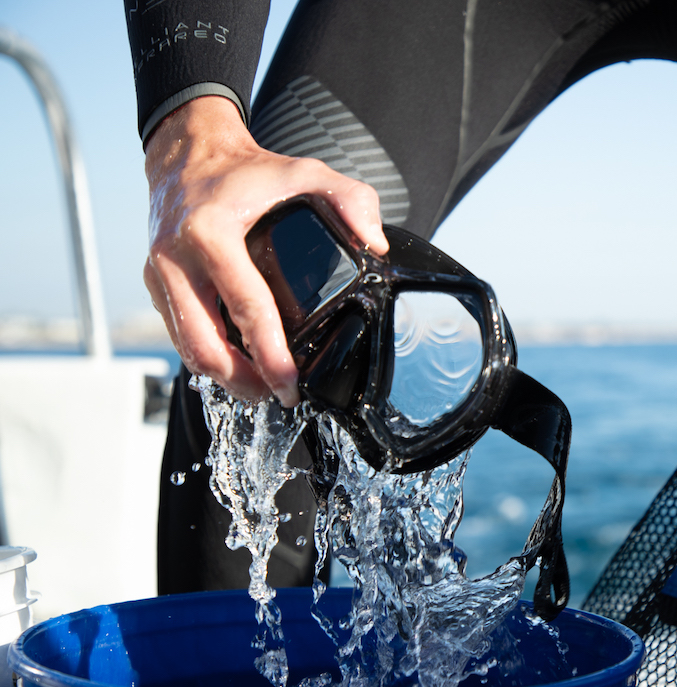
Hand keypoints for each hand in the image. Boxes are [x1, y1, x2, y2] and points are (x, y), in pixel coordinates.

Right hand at [143, 96, 388, 404]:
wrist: (186, 156)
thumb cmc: (245, 171)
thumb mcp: (305, 172)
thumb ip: (350, 199)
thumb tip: (375, 245)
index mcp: (211, 233)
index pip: (244, 307)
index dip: (270, 355)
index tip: (292, 384)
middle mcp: (175, 259)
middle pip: (205, 345)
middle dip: (245, 381)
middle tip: (280, 394)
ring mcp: (158, 275)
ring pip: (188, 349)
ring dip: (226, 377)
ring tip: (264, 387)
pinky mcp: (154, 286)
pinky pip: (180, 335)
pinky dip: (210, 357)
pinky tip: (240, 365)